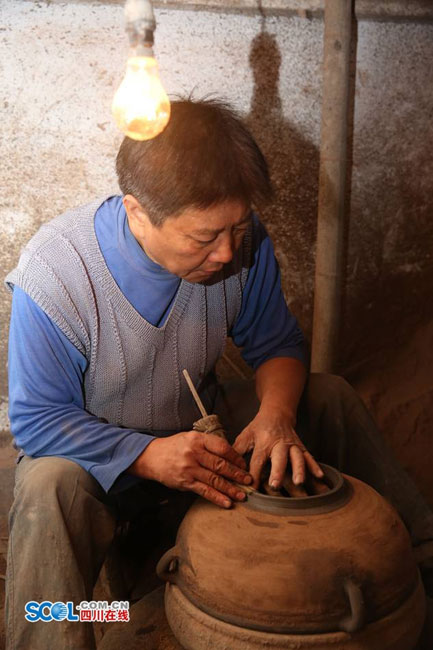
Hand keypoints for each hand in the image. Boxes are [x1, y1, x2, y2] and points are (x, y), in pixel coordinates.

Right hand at [129, 431, 252, 507]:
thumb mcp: (191, 438)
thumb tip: (230, 455)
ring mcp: (189, 469)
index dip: (236, 457)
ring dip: (230, 489)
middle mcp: (194, 453)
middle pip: (220, 465)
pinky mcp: (185, 482)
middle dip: (237, 474)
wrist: (152, 457)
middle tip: (249, 480)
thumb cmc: (175, 446)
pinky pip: (204, 491)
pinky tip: (227, 503)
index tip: (244, 464)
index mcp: (198, 439)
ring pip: (214, 480)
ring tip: (242, 495)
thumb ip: (208, 444)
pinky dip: (217, 498)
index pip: (222, 447)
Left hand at [232, 410, 323, 489]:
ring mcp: (292, 445)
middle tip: (275, 485)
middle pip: (278, 458)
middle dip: (277, 471)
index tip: (250, 488)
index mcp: (262, 442)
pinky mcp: (301, 447)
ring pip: (297, 457)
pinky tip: (320, 476)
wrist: (277, 413)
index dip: (253, 474)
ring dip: (299, 470)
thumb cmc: (258, 428)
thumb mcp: (245, 435)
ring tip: (299, 483)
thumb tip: (227, 467)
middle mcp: (278, 444)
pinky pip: (309, 456)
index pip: (257, 460)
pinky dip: (315, 466)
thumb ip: (236, 451)